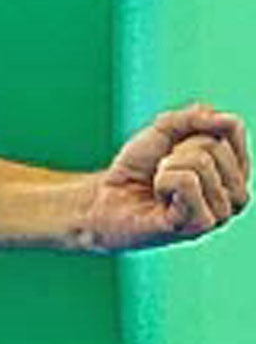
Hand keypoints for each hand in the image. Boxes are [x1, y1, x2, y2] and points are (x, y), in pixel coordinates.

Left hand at [85, 104, 250, 251]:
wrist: (107, 197)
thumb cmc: (139, 166)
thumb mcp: (164, 129)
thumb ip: (196, 118)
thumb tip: (230, 119)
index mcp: (236, 170)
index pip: (232, 127)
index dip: (191, 128)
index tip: (174, 146)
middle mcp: (236, 194)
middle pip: (214, 146)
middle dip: (177, 150)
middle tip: (163, 170)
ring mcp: (221, 213)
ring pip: (201, 164)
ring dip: (167, 168)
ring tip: (160, 186)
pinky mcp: (200, 225)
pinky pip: (188, 182)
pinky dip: (163, 181)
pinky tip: (160, 198)